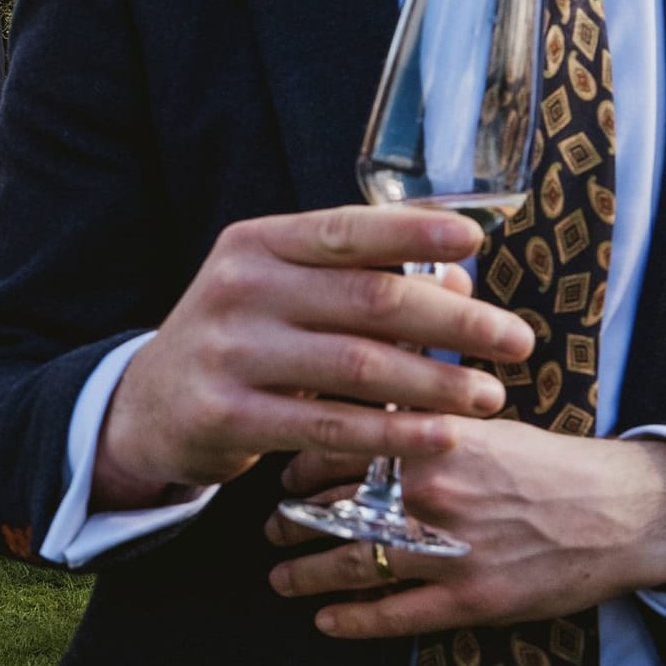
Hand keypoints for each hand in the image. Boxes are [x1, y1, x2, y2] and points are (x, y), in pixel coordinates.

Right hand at [93, 206, 535, 507]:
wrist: (149, 406)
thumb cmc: (240, 339)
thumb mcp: (282, 292)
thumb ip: (360, 279)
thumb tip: (459, 281)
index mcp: (254, 245)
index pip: (345, 230)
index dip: (414, 234)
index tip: (475, 244)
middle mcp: (238, 290)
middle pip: (369, 301)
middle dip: (455, 323)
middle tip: (516, 341)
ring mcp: (228, 354)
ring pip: (358, 367)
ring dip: (436, 383)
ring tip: (489, 395)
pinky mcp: (228, 416)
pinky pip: (328, 426)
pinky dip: (393, 433)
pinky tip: (440, 436)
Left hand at [265, 427, 665, 636]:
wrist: (619, 511)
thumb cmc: (543, 462)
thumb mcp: (477, 422)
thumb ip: (414, 420)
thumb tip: (352, 407)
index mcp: (427, 443)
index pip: (333, 448)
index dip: (296, 468)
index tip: (282, 478)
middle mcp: (431, 493)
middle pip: (332, 509)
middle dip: (291, 524)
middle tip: (269, 529)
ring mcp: (449, 549)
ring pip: (353, 564)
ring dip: (305, 575)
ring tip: (280, 579)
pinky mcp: (472, 598)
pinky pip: (395, 614)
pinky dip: (353, 620)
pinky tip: (326, 622)